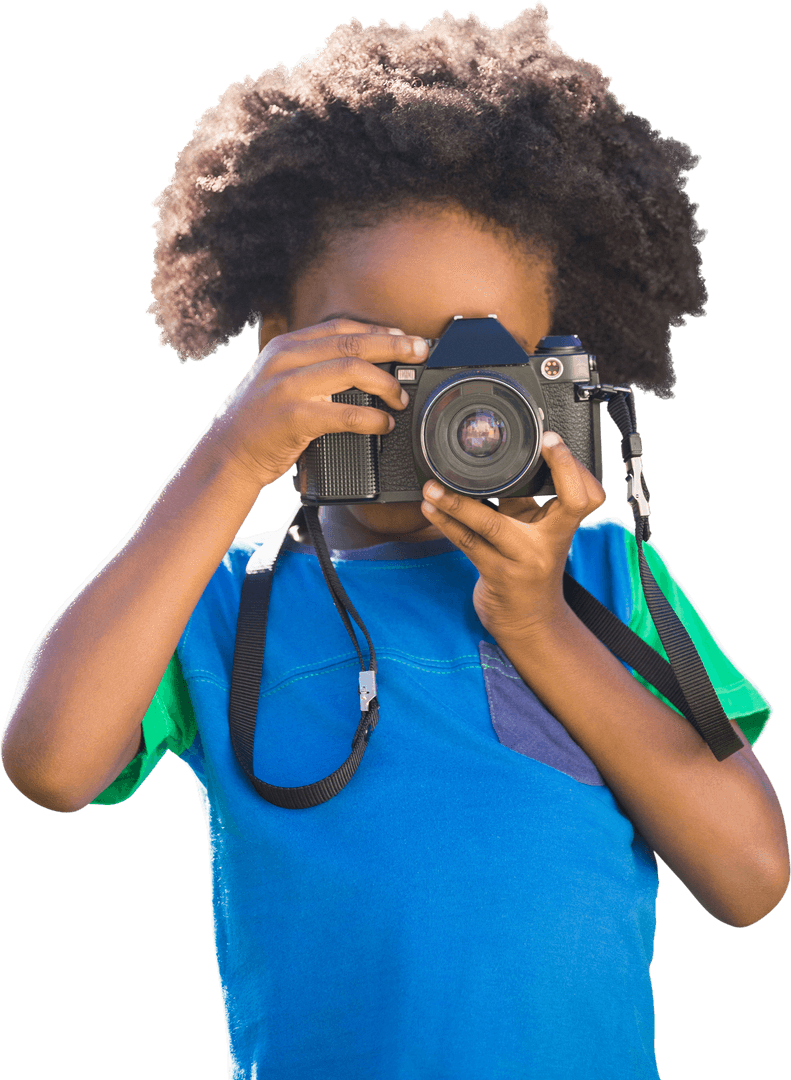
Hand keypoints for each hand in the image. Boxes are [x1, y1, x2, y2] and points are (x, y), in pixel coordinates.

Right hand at [210, 318, 428, 487]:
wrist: (228, 453)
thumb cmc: (260, 421)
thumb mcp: (280, 379)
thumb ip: (312, 367)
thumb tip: (364, 366)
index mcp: (287, 346)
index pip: (341, 326)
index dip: (378, 329)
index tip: (405, 336)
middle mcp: (286, 359)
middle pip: (353, 342)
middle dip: (394, 345)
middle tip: (420, 352)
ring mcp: (288, 387)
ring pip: (352, 370)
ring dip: (386, 383)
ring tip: (401, 398)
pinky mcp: (294, 417)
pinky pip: (345, 413)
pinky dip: (372, 419)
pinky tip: (384, 425)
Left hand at [420, 432, 604, 640]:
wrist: (529, 621)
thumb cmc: (531, 568)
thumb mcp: (537, 532)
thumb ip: (527, 499)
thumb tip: (505, 457)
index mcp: (563, 527)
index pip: (583, 495)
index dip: (569, 466)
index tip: (549, 440)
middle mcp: (548, 543)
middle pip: (539, 508)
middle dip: (517, 476)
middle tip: (489, 451)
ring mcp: (523, 561)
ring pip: (490, 524)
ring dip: (457, 503)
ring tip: (432, 488)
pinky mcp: (497, 575)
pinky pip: (467, 543)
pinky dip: (445, 523)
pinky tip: (430, 509)